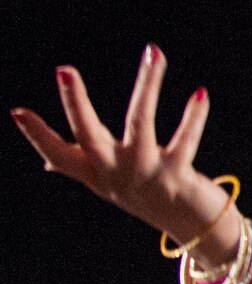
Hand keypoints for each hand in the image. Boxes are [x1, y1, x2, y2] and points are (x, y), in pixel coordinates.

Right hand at [12, 45, 240, 263]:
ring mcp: (146, 173)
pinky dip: (194, 116)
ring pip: (141, 123)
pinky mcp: (178, 174)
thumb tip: (46, 162)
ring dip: (148, 85)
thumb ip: (80, 167)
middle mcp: (116, 173)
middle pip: (88, 134)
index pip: (59, 154)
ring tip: (153, 53)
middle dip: (76, 103)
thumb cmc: (146, 199)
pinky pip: (185, 140)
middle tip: (64, 70)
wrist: (192, 229)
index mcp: (96, 173)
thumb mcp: (108, 184)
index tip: (16, 112)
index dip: (38, 135)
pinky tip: (200, 93)